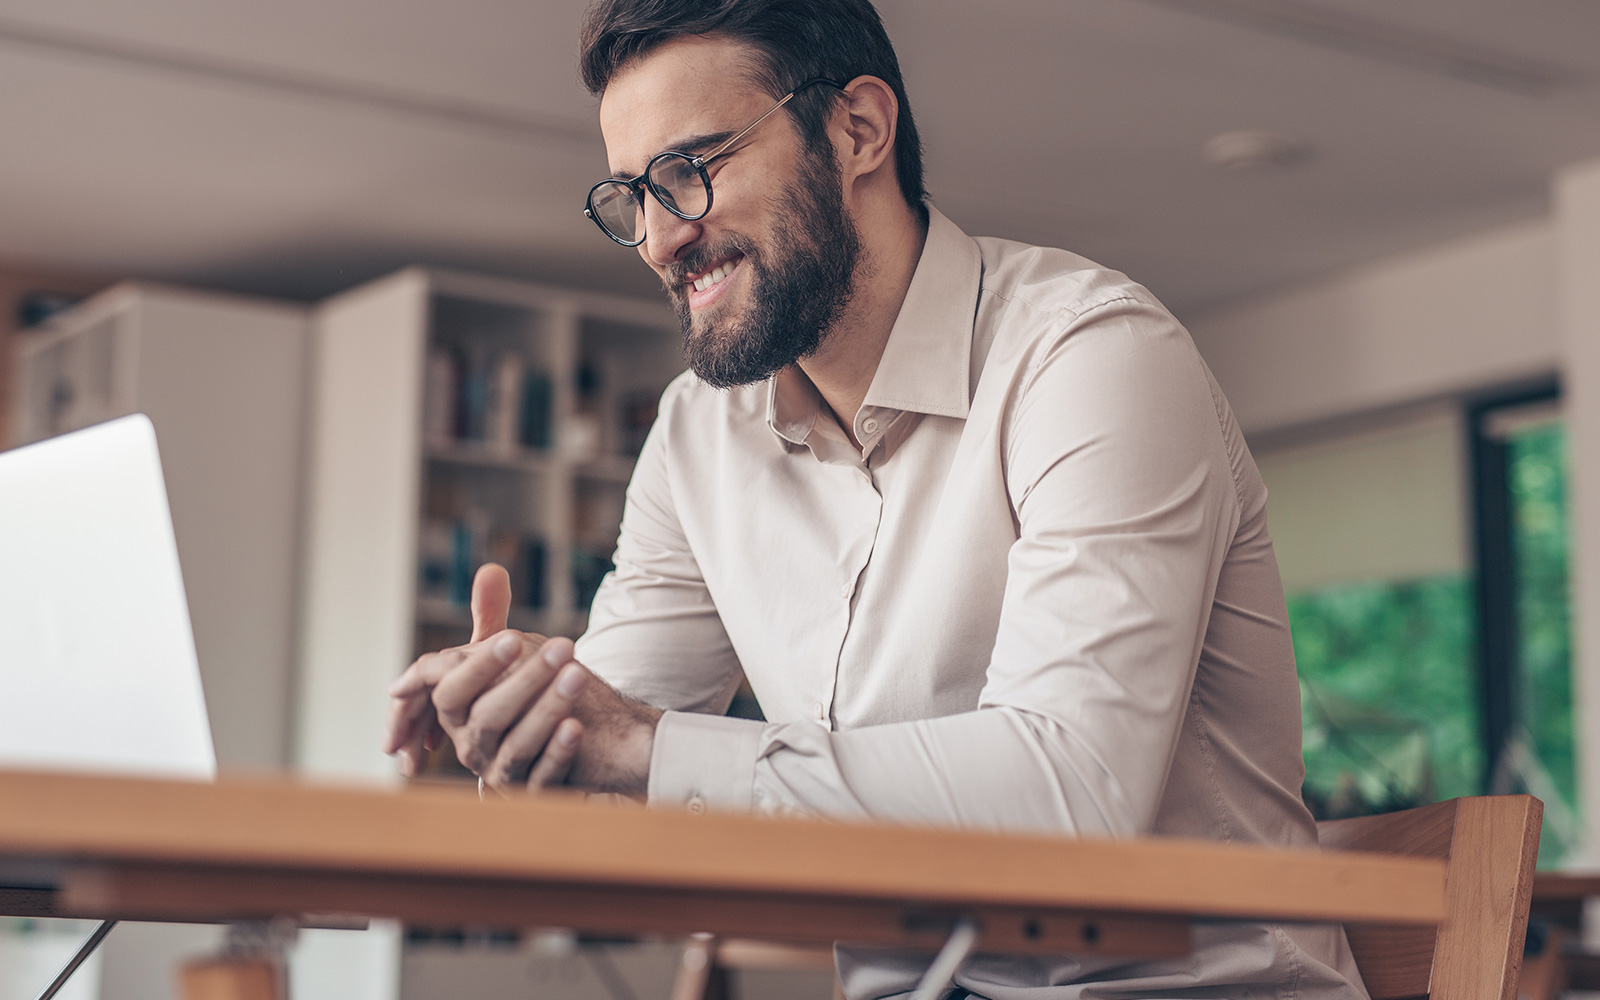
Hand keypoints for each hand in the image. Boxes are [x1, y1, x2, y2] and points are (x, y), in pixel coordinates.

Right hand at [382, 564, 660, 797]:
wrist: (546, 756)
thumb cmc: (514, 700)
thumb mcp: (501, 661)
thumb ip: (491, 618)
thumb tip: (491, 567)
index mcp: (457, 713)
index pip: (450, 691)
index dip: (478, 668)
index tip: (512, 638)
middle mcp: (471, 746)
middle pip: (486, 716)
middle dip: (522, 681)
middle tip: (561, 646)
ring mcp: (501, 773)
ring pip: (516, 746)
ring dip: (547, 709)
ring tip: (578, 676)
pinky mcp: (532, 795)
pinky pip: (543, 778)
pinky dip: (559, 752)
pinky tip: (578, 727)